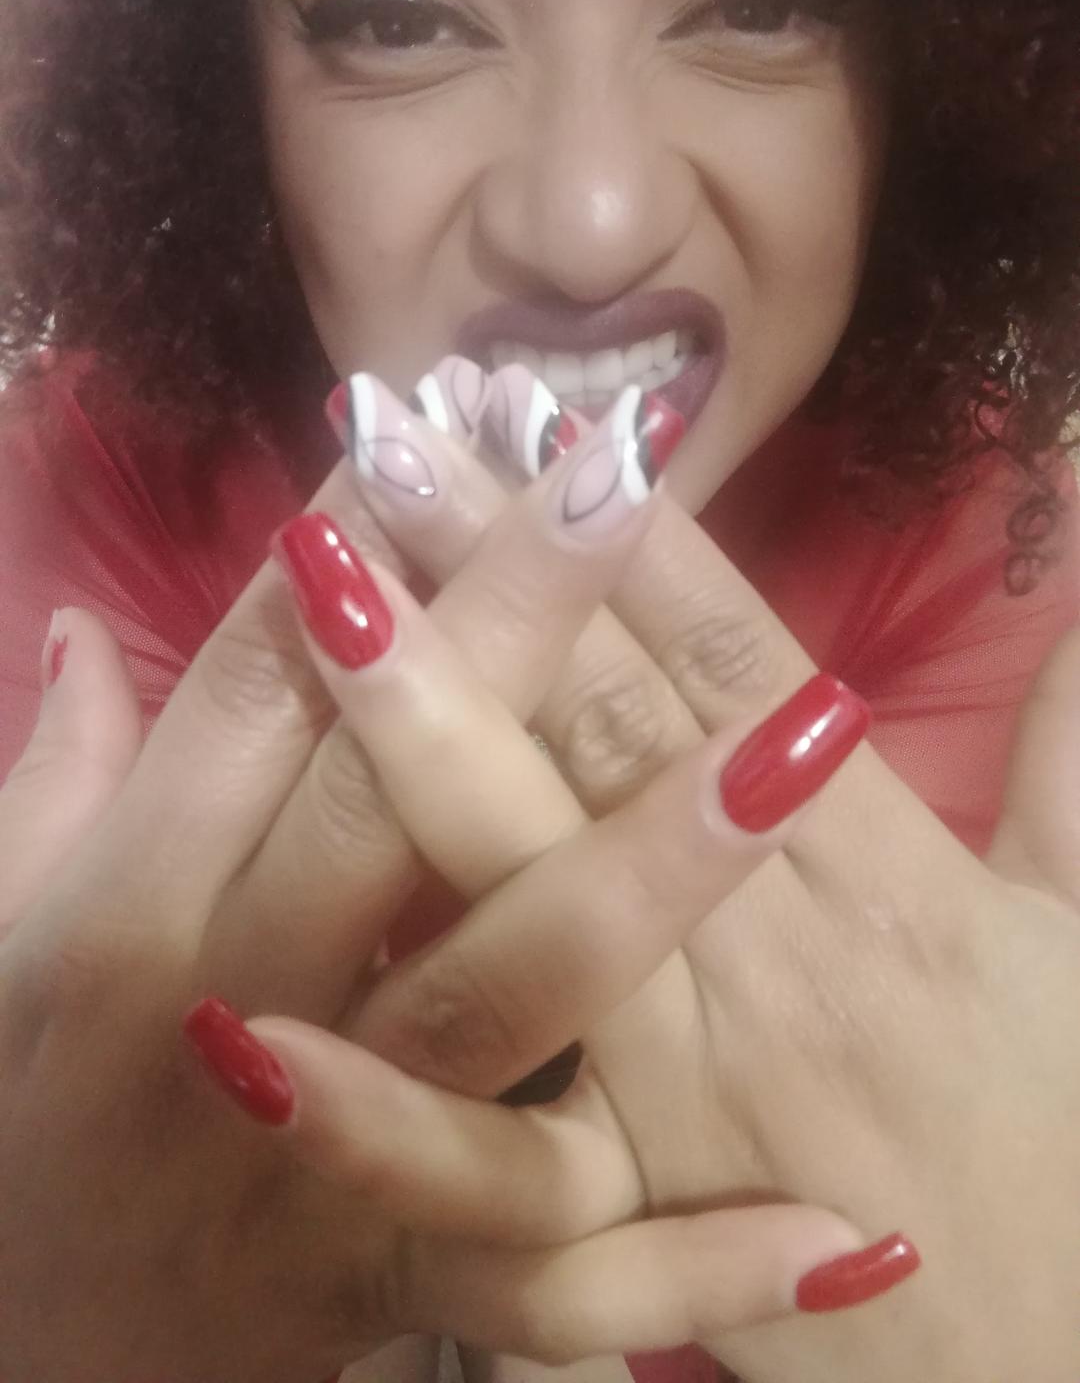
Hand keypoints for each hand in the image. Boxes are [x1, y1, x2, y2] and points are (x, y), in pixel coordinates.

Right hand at [0, 399, 865, 1381]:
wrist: (22, 1360)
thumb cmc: (16, 1117)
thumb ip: (47, 783)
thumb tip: (86, 627)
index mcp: (125, 911)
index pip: (251, 693)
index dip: (350, 545)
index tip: (449, 421)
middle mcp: (231, 1012)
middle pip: (392, 797)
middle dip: (512, 628)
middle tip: (627, 479)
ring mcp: (329, 1159)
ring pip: (503, 999)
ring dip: (649, 870)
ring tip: (800, 744)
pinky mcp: (402, 1283)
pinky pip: (564, 1285)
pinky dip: (697, 1266)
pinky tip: (847, 1222)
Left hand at [320, 368, 1079, 1382]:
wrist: (1052, 1369)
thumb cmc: (1075, 1138)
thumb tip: (1072, 556)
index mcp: (879, 872)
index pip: (726, 659)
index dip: (634, 528)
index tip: (543, 411)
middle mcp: (761, 952)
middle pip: (600, 722)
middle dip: (493, 564)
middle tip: (392, 429)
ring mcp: (677, 1082)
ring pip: (523, 878)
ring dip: (419, 726)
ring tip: (314, 584)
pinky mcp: (627, 1214)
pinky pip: (491, 1164)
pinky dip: (380, 1105)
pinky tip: (255, 1023)